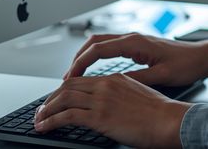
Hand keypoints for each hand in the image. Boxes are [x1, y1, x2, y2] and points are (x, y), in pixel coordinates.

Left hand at [34, 73, 189, 147]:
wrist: (170, 120)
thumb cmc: (161, 113)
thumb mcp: (139, 95)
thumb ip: (121, 95)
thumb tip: (110, 105)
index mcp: (115, 79)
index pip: (80, 80)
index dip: (63, 90)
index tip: (55, 100)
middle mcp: (105, 85)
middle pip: (67, 87)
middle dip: (50, 99)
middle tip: (41, 110)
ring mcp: (102, 100)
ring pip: (63, 99)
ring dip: (45, 110)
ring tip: (38, 120)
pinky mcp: (99, 116)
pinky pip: (66, 116)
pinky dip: (50, 121)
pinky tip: (44, 127)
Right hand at [64, 33, 207, 86]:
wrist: (202, 57)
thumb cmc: (186, 64)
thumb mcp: (161, 75)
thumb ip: (138, 79)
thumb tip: (115, 84)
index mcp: (136, 42)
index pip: (99, 49)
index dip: (81, 63)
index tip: (70, 77)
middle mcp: (133, 38)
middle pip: (95, 42)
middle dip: (78, 58)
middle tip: (67, 77)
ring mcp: (135, 40)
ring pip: (102, 43)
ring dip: (86, 56)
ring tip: (75, 74)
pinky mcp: (138, 46)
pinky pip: (110, 48)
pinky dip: (97, 57)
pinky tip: (94, 70)